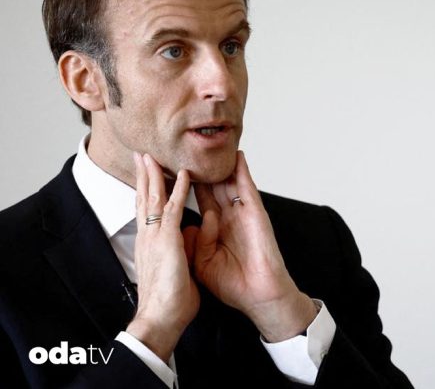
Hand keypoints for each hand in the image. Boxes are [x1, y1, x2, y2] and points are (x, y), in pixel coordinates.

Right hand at [126, 153, 199, 360]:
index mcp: (148, 245)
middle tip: (140, 155)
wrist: (160, 318)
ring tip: (153, 155)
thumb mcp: (172, 271)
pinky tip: (183, 174)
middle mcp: (147, 237)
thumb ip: (175, 253)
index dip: (145, 192)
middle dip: (142, 176)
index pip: (145, 211)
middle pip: (143, 199)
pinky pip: (173, 208)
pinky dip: (178, 189)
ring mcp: (155, 236)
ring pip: (153, 198)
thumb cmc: (167, 302)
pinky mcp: (167, 239)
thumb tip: (182, 245)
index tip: (144, 175)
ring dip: (154, 174)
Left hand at [188, 151, 316, 341]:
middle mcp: (227, 218)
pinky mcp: (255, 214)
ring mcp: (241, 214)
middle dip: (196, 168)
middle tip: (181, 150)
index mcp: (213, 230)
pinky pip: (248, 188)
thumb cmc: (235, 285)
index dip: (181, 185)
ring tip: (205, 146)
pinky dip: (243, 171)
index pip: (195, 200)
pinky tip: (237, 156)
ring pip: (227, 183)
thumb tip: (189, 224)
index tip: (167, 170)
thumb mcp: (203, 264)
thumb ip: (195, 243)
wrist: (259, 296)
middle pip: (209, 186)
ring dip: (218, 165)